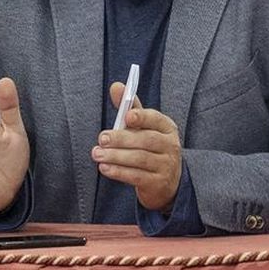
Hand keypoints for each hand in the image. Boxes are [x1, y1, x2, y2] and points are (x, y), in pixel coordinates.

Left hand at [91, 82, 182, 212]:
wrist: (165, 182)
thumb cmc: (150, 148)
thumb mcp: (143, 128)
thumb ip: (130, 108)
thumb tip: (116, 86)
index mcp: (167, 127)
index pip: (155, 119)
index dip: (142, 117)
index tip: (126, 116)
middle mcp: (170, 145)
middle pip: (146, 140)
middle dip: (122, 139)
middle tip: (102, 138)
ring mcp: (166, 165)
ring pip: (140, 159)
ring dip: (116, 156)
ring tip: (97, 154)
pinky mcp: (158, 183)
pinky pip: (137, 176)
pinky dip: (119, 172)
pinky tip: (104, 168)